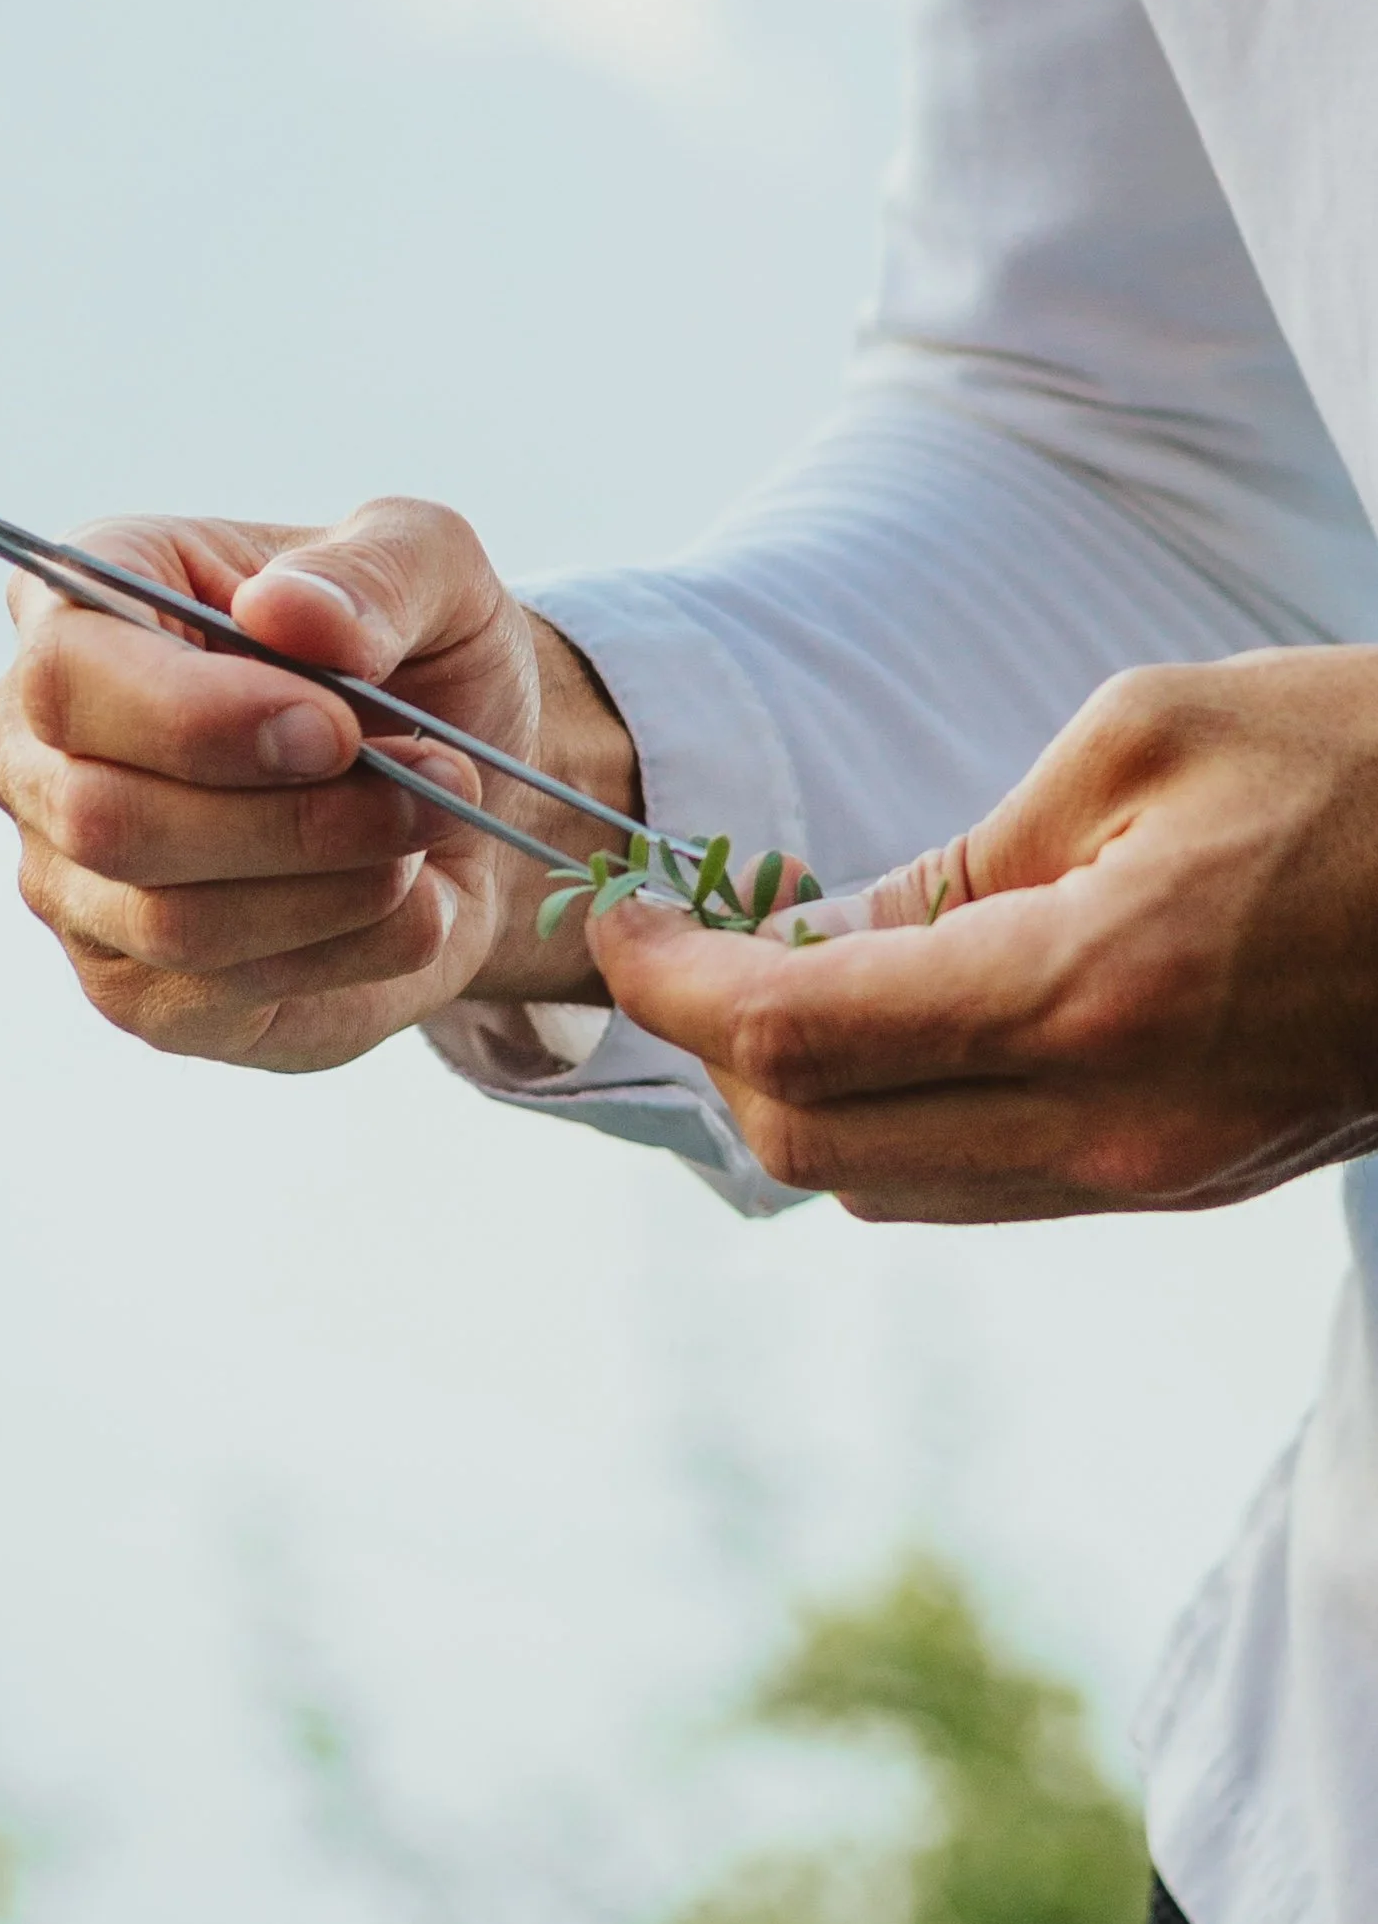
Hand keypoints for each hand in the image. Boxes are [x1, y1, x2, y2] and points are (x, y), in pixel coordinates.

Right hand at [0, 501, 637, 1069]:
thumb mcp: (432, 564)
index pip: (66, 673)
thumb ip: (373, 569)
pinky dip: (351, 949)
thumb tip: (284, 609)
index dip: (196, 716)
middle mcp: (37, 749)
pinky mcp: (133, 987)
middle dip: (295, 816)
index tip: (336, 729)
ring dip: (341, 883)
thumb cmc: (416, 656)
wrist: (458, 793)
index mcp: (80, 606)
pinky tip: (409, 898)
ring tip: (431, 826)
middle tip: (432, 783)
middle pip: (106, 815)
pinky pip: (224, 993)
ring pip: (173, 920)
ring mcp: (70, 878)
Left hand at [591, 648, 1377, 1221]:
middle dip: (715, 1042)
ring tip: (793, 960)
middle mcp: (1106, 1124)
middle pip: (811, 1142)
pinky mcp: (1178, 1182)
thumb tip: (831, 932)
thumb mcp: (1140, 738)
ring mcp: (1146, 1174)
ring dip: (798, 1086)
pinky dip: (893, 1112)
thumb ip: (959, 854)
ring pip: (883, 1186)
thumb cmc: (1358, 761)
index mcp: (1088, 992)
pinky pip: (973, 1184)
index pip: (795, 1033)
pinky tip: (902, 1011)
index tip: (619, 922)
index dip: (670, 984)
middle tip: (696, 930)